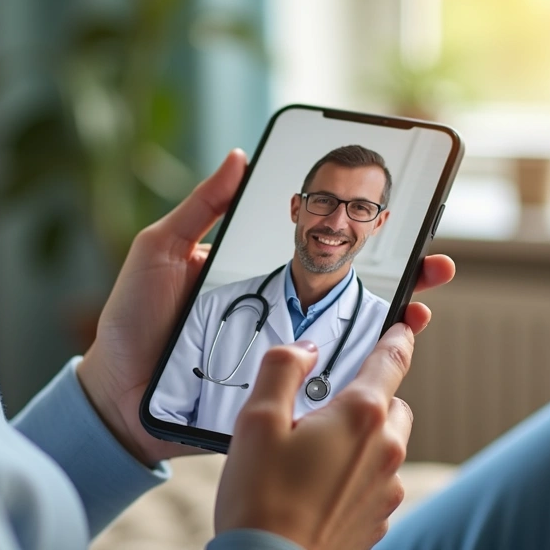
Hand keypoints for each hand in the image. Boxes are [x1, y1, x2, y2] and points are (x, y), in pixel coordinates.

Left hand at [77, 149, 454, 465]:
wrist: (114, 393)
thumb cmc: (133, 319)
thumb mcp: (161, 250)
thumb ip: (201, 208)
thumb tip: (238, 156)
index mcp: (255, 275)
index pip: (319, 251)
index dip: (360, 237)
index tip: (397, 218)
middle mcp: (276, 314)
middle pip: (348, 294)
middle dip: (399, 279)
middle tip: (434, 265)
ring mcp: (279, 355)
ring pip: (347, 340)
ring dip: (393, 326)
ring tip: (421, 310)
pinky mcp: (274, 394)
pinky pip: (323, 385)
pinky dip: (358, 376)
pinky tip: (384, 362)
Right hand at [215, 324, 417, 549]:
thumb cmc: (260, 497)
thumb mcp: (257, 419)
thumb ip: (283, 369)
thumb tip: (305, 350)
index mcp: (360, 416)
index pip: (392, 360)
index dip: (398, 336)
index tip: (405, 323)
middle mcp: (386, 450)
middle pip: (392, 404)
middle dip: (368, 397)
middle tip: (322, 410)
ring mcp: (387, 489)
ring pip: (387, 444)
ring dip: (362, 438)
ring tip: (313, 455)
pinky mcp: (379, 518)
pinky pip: (378, 481)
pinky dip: (357, 474)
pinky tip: (318, 486)